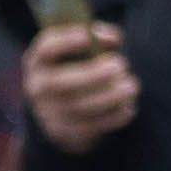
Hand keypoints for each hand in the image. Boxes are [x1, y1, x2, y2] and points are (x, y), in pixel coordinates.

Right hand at [20, 23, 137, 151]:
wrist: (57, 112)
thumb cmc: (73, 70)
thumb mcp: (75, 51)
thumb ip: (94, 37)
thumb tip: (112, 39)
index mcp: (38, 62)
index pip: (44, 50)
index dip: (63, 42)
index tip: (86, 37)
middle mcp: (39, 88)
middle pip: (63, 82)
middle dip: (95, 74)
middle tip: (121, 66)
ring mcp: (51, 113)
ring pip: (81, 107)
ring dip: (111, 96)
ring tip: (131, 86)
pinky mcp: (67, 133)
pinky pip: (92, 126)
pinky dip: (114, 117)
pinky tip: (127, 107)